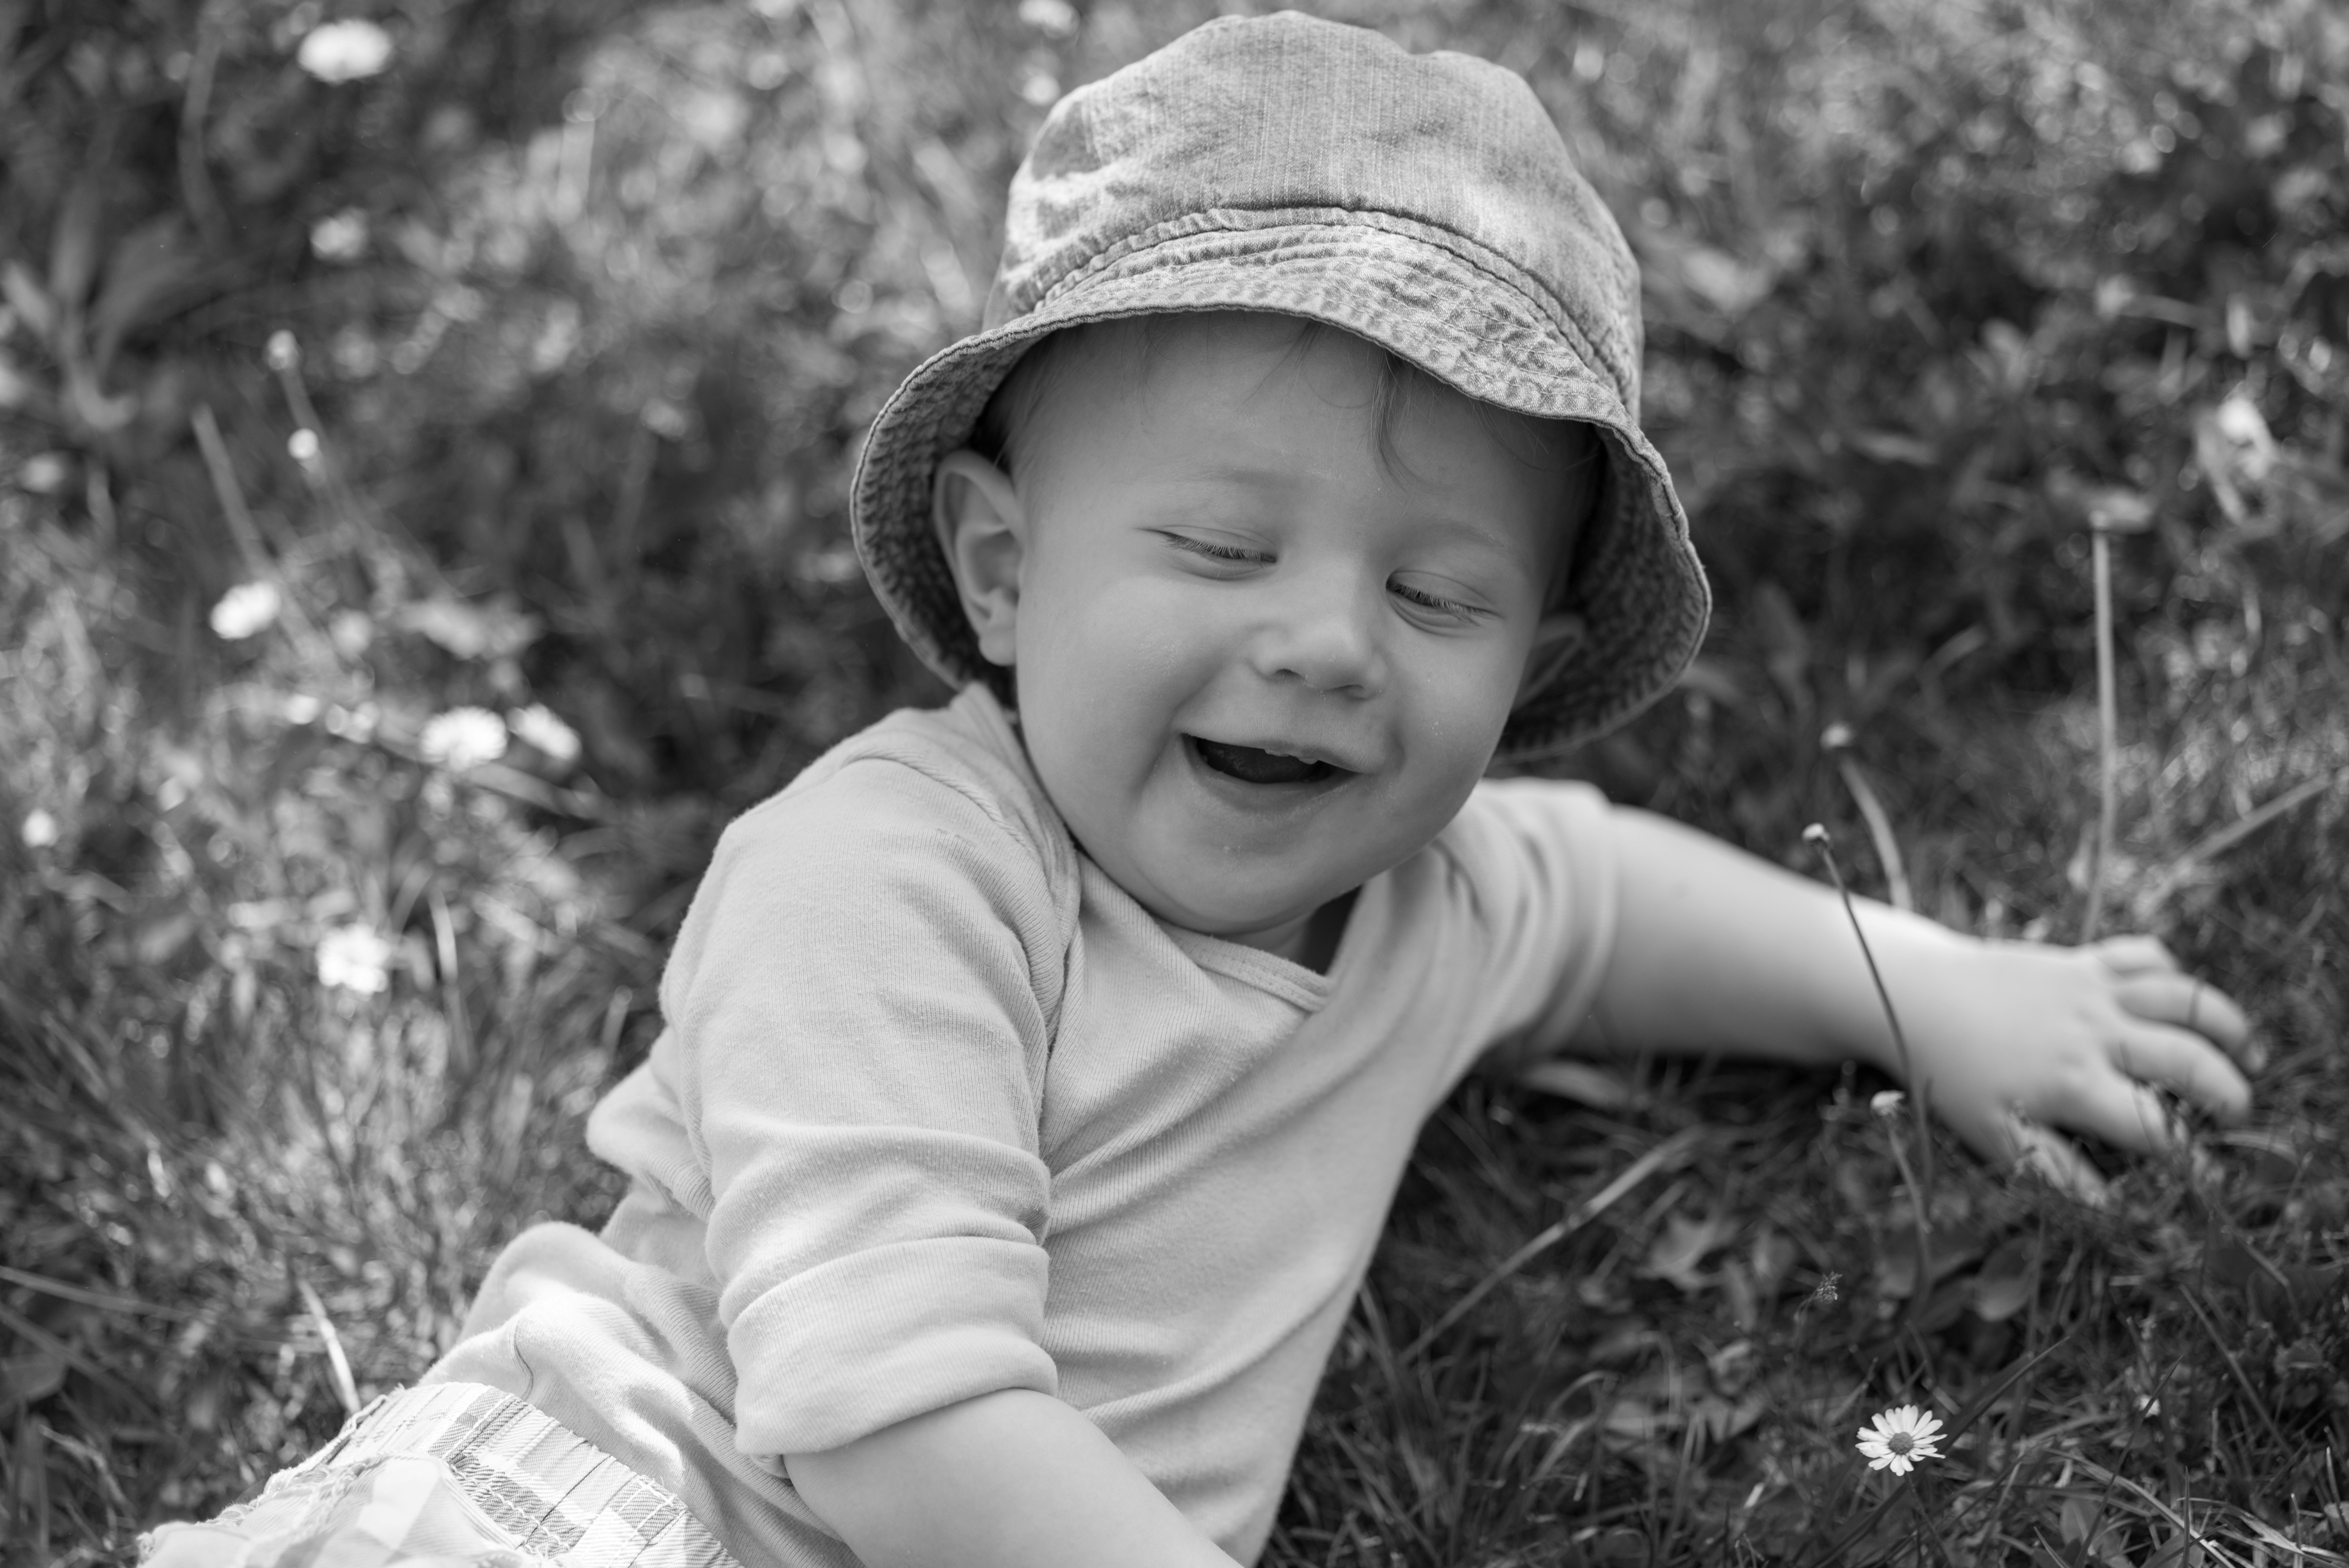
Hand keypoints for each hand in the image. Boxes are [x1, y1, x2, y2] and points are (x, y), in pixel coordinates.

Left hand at [1890, 932, 2257, 1201]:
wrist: (1915, 999)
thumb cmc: (1954, 1074)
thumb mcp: (1996, 1136)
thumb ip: (2058, 1174)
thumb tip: (2118, 1211)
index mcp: (2073, 1083)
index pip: (2156, 1127)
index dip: (2195, 1161)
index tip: (2215, 1181)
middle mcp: (2094, 1032)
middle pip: (2190, 1059)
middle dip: (2230, 1092)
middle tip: (2239, 1116)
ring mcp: (2093, 989)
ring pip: (2185, 999)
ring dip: (2227, 1026)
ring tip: (2247, 1055)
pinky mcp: (2084, 959)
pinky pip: (2144, 954)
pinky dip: (2172, 970)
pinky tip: (2183, 999)